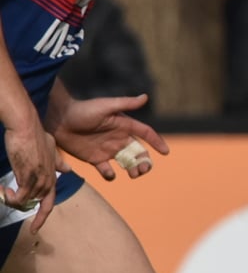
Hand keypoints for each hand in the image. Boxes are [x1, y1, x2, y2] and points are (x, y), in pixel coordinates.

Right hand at [2, 121, 57, 232]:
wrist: (26, 126)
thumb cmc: (35, 134)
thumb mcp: (51, 148)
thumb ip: (58, 161)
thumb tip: (67, 169)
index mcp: (53, 174)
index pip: (50, 200)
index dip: (43, 215)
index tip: (35, 229)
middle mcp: (49, 178)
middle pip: (39, 203)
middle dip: (28, 211)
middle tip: (19, 210)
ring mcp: (39, 178)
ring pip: (27, 201)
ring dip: (13, 200)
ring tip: (4, 191)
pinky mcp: (28, 175)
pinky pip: (19, 196)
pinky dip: (10, 197)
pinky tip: (3, 190)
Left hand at [52, 93, 169, 180]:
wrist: (58, 119)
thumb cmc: (82, 110)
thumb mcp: (105, 106)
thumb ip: (125, 104)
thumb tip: (145, 97)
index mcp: (124, 126)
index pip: (146, 134)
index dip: (157, 142)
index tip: (165, 152)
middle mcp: (119, 139)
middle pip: (139, 153)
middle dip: (145, 162)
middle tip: (143, 169)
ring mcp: (107, 150)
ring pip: (127, 164)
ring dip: (133, 170)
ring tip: (133, 174)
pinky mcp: (95, 159)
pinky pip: (107, 170)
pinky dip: (110, 175)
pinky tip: (109, 174)